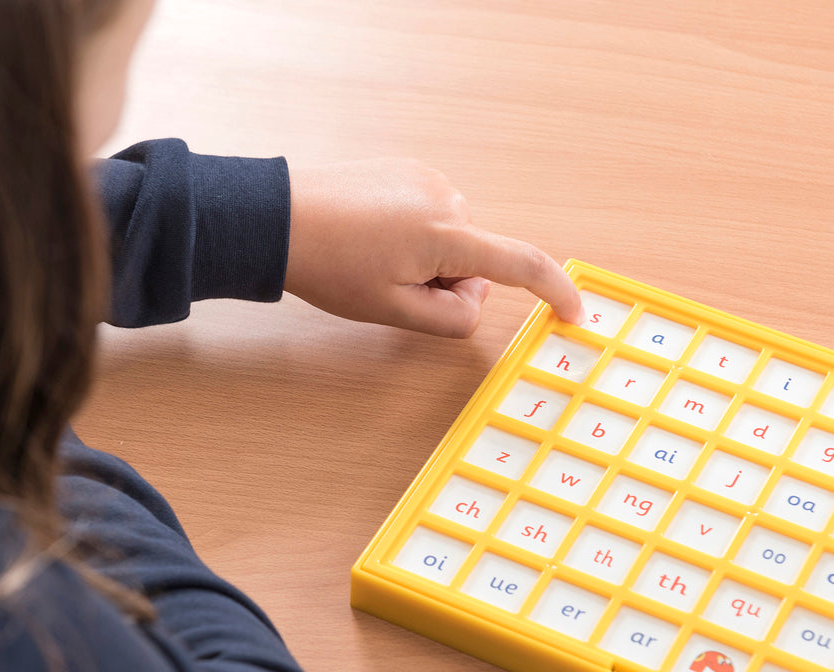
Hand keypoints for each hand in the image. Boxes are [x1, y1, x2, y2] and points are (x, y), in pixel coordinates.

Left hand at [284, 158, 582, 337]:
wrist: (278, 218)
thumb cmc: (329, 265)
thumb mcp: (392, 311)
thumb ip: (448, 319)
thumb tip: (475, 303)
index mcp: (446, 234)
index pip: (521, 263)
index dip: (554, 290)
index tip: (575, 312)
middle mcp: (446, 197)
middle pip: (476, 262)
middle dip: (448, 285)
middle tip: (395, 289)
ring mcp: (427, 178)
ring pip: (453, 241)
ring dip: (429, 261)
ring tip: (376, 260)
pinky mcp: (408, 170)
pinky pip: (432, 216)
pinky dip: (416, 237)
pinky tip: (374, 239)